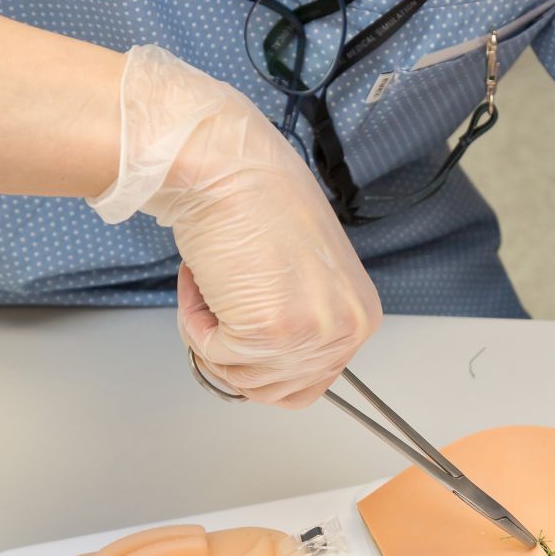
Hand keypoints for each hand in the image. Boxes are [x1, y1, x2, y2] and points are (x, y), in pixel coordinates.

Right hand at [89, 45, 380, 406]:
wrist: (225, 165)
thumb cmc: (256, 200)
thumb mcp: (306, 273)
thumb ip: (302, 318)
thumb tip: (276, 356)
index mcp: (360, 315)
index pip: (310, 381)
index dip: (261, 358)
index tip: (241, 319)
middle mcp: (346, 330)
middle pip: (274, 389)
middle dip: (233, 352)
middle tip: (220, 302)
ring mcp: (311, 334)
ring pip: (241, 378)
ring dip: (210, 334)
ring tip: (213, 283)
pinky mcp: (269, 332)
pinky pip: (213, 355)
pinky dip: (193, 323)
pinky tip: (202, 280)